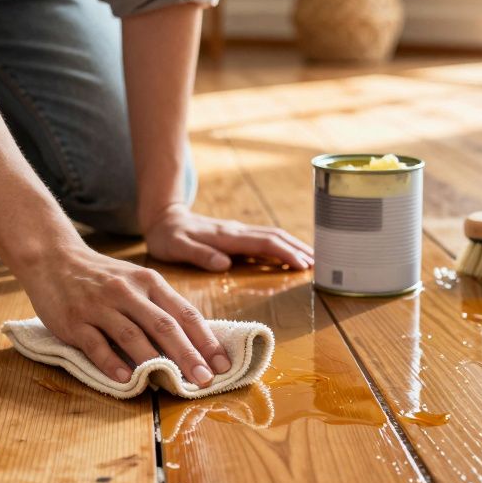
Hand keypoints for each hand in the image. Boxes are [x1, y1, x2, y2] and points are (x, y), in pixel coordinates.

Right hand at [16, 244, 230, 385]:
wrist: (54, 258)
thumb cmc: (102, 277)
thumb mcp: (136, 281)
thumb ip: (160, 307)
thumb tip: (192, 344)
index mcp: (148, 281)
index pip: (184, 313)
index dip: (206, 340)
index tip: (223, 364)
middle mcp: (127, 292)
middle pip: (163, 326)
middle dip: (188, 355)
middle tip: (206, 380)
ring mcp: (100, 306)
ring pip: (132, 336)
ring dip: (155, 362)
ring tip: (175, 385)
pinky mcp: (75, 321)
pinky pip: (96, 344)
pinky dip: (111, 363)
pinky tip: (126, 379)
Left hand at [144, 205, 313, 272]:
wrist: (162, 218)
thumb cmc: (167, 237)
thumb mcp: (176, 247)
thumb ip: (199, 254)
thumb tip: (225, 264)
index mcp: (226, 236)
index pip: (263, 244)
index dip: (284, 253)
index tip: (302, 265)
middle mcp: (236, 232)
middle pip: (274, 237)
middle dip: (297, 249)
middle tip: (318, 265)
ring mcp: (237, 232)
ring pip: (272, 236)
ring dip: (293, 246)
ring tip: (312, 260)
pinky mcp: (235, 235)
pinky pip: (264, 240)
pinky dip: (281, 246)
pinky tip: (289, 255)